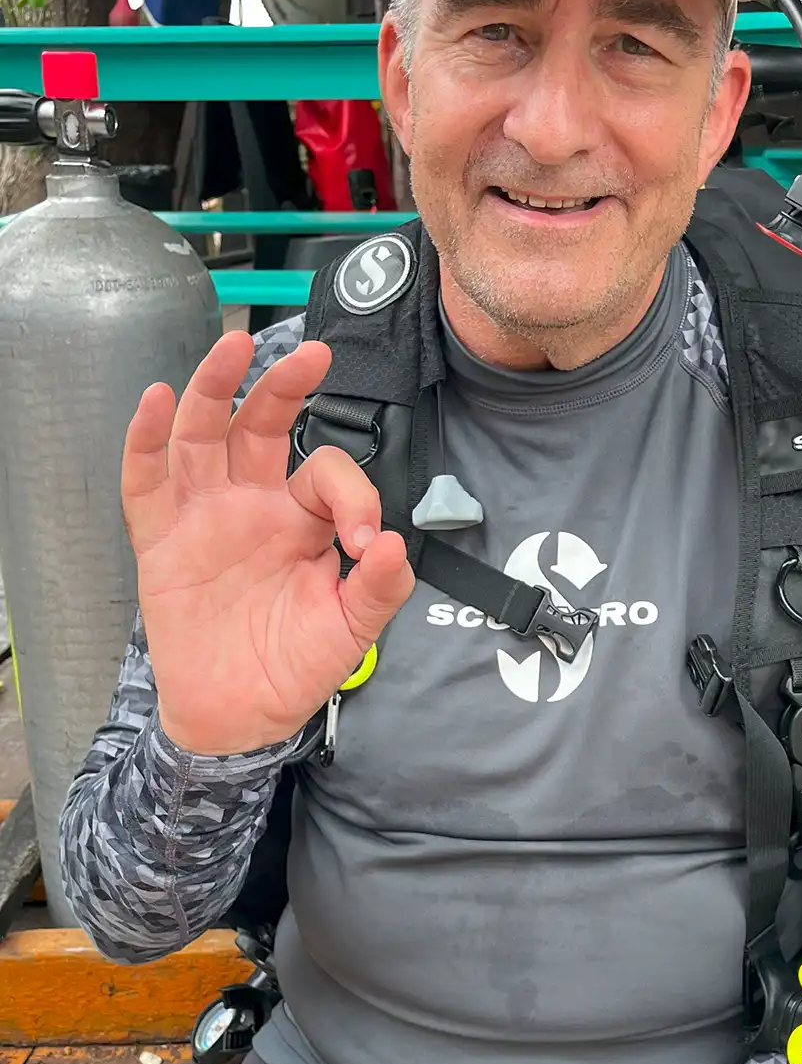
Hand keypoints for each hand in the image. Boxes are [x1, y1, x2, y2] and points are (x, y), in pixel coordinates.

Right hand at [122, 332, 413, 754]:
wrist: (240, 716)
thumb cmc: (295, 665)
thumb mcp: (351, 630)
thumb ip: (379, 587)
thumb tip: (393, 542)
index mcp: (303, 519)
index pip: (326, 472)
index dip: (350, 495)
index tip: (363, 544)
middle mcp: (253, 503)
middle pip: (262, 425)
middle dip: (283, 386)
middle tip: (312, 355)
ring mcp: (204, 515)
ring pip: (203, 435)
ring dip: (215, 388)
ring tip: (232, 348)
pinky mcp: (160, 539)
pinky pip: (146, 481)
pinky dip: (146, 439)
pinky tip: (156, 401)